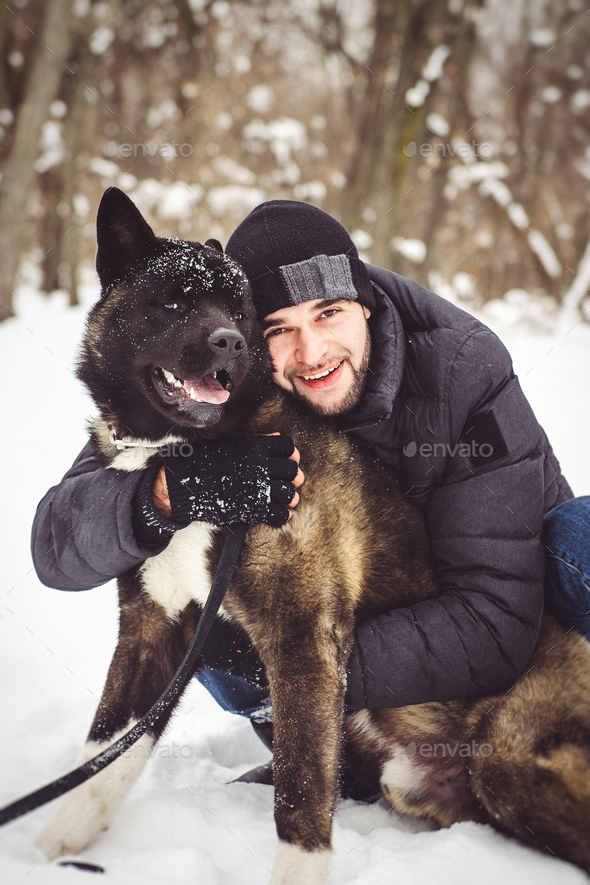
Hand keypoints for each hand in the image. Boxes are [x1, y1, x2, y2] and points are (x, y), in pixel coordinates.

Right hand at [153, 433, 303, 526]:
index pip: (287, 446)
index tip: (288, 459)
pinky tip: (280, 514)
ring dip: (290, 496)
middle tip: (289, 481)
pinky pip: (279, 514)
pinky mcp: (253, 508)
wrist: (185, 484)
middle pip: (291, 470)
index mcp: (256, 447)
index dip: (290, 453)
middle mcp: (261, 466)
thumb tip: (276, 436)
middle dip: (292, 476)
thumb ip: (255, 440)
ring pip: (289, 492)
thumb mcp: (230, 443)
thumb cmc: (204, 460)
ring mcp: (258, 488)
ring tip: (288, 499)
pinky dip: (283, 515)